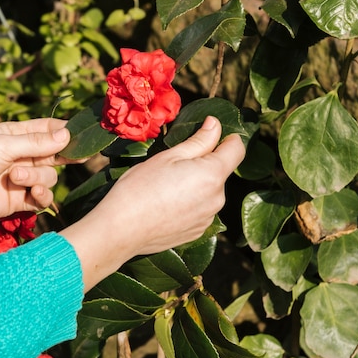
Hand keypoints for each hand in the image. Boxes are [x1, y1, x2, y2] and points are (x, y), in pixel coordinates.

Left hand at [0, 119, 75, 252]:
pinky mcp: (18, 201)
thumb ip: (36, 143)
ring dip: (37, 176)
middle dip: (64, 155)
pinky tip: (33, 193)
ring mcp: (20, 179)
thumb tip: (67, 134)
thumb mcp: (2, 145)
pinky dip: (41, 195)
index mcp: (14, 135)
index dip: (65, 131)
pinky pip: (41, 197)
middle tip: (79, 157)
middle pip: (54, 154)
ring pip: (49, 176)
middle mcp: (20, 156)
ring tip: (17, 177)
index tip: (83, 135)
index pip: (47, 129)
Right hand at [61, 116, 245, 290]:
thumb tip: (215, 124)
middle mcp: (217, 199)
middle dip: (203, 165)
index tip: (212, 134)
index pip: (236, 150)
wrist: (121, 230)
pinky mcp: (197, 233)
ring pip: (208, 193)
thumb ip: (198, 141)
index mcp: (212, 175)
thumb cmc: (140, 188)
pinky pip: (199, 211)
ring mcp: (207, 219)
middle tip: (172, 165)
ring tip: (165, 189)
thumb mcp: (167, 157)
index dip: (227, 138)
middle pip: (219, 173)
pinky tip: (165, 206)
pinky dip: (188, 205)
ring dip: (195, 186)